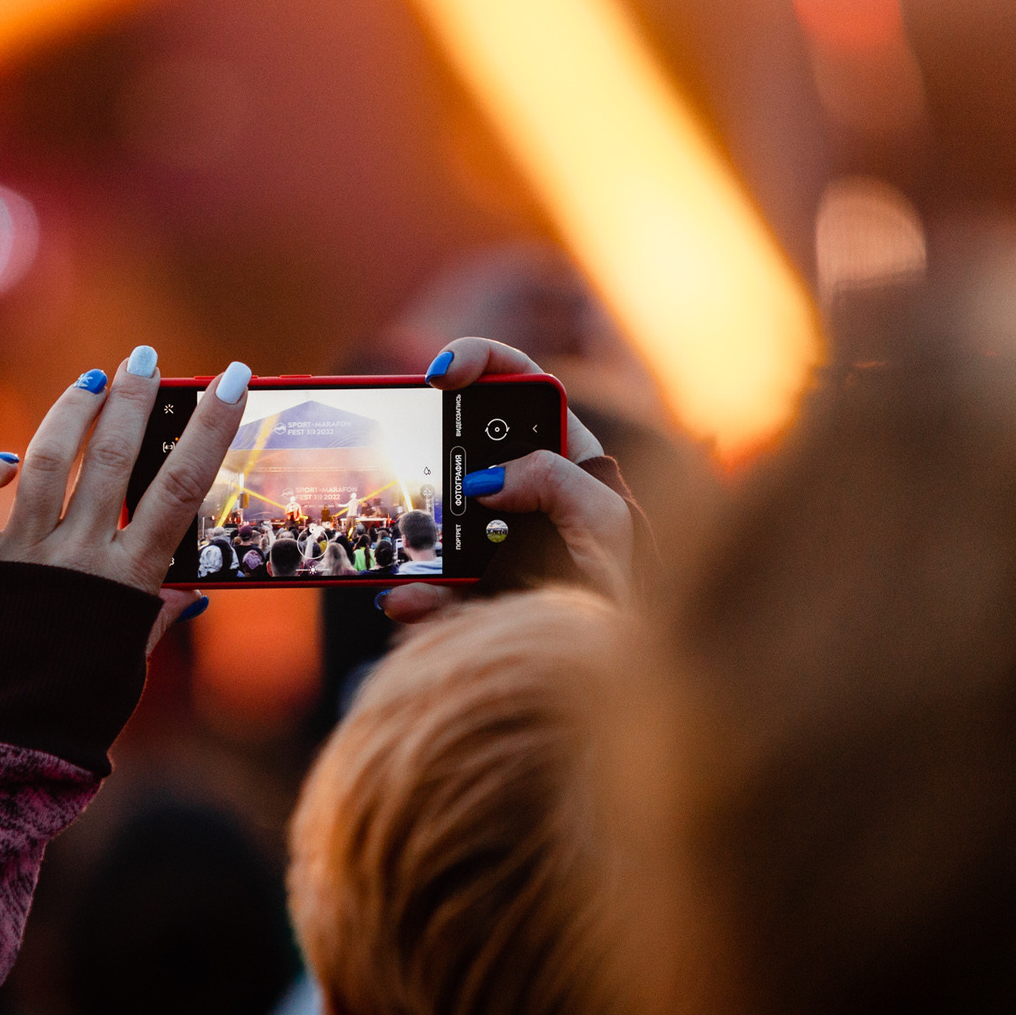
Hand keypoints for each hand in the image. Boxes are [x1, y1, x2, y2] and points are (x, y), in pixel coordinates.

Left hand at [0, 348, 251, 651]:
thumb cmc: (74, 710)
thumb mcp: (130, 662)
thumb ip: (158, 616)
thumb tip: (193, 591)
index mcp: (128, 581)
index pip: (181, 488)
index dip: (211, 427)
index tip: (232, 380)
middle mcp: (76, 558)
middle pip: (115, 458)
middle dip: (137, 398)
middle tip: (147, 357)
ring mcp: (21, 556)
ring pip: (48, 459)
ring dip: (72, 411)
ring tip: (94, 382)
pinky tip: (8, 460)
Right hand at [379, 336, 634, 623]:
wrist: (607, 654)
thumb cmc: (619, 580)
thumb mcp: (604, 520)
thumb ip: (558, 483)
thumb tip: (488, 481)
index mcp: (559, 447)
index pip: (516, 379)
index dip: (478, 360)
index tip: (442, 373)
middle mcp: (519, 479)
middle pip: (459, 437)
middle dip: (423, 439)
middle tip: (399, 446)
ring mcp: (488, 528)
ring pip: (432, 509)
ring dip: (408, 524)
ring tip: (396, 538)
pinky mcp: (467, 578)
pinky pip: (426, 578)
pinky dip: (411, 591)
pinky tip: (403, 599)